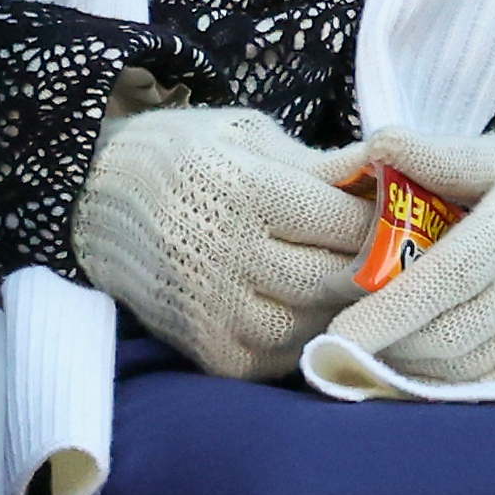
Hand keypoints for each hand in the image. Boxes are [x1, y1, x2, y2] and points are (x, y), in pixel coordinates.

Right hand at [69, 106, 376, 379]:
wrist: (94, 198)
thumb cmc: (185, 155)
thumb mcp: (248, 136)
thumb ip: (319, 164)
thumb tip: (392, 170)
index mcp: (245, 192)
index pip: (346, 221)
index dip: (384, 218)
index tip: (401, 212)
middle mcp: (230, 257)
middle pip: (338, 278)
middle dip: (375, 266)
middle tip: (395, 254)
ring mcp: (218, 312)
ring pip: (318, 324)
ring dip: (344, 306)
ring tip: (354, 281)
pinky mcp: (211, 354)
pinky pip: (284, 357)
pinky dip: (307, 337)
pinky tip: (308, 309)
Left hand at [320, 126, 494, 385]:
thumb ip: (440, 155)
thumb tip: (376, 145)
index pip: (442, 283)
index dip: (389, 314)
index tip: (338, 334)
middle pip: (446, 336)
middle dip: (386, 345)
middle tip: (333, 341)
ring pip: (466, 368)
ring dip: (411, 367)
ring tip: (365, 353)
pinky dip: (450, 387)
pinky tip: (413, 372)